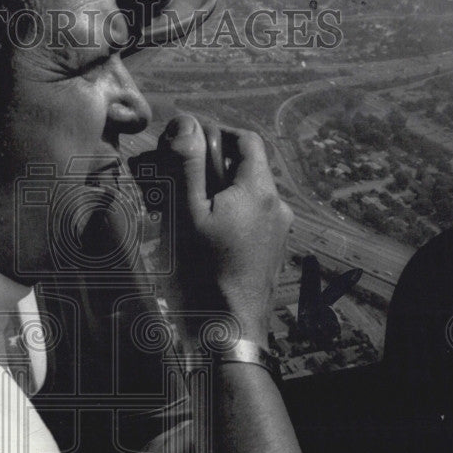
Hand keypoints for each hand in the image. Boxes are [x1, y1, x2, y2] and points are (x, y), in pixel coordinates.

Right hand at [157, 114, 292, 346]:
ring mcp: (278, 231)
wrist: (230, 329)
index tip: (187, 143)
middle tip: (174, 178)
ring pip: (245, 195)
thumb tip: (187, 123)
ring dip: (215, 193)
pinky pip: (250, 219)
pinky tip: (200, 233)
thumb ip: (188, 165)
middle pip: (244, 167)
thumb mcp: (187, 213)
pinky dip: (226, 215)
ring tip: (181, 210)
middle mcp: (277, 206)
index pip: (246, 139)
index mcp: (259, 190)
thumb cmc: (205, 271)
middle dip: (208, 167)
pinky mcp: (272, 252)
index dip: (216, 134)